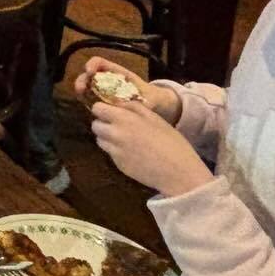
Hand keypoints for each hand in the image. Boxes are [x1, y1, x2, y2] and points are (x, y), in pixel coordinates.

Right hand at [74, 56, 180, 123]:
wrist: (157, 108)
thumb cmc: (153, 98)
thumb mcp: (151, 98)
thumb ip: (145, 102)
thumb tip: (139, 106)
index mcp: (118, 74)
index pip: (100, 62)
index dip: (92, 64)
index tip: (90, 72)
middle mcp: (108, 80)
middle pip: (89, 75)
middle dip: (82, 79)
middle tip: (80, 89)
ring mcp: (105, 92)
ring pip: (87, 87)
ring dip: (81, 91)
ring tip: (81, 98)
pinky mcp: (104, 103)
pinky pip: (91, 100)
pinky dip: (87, 102)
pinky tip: (88, 108)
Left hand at [91, 99, 212, 196]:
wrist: (179, 173)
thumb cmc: (171, 142)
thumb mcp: (155, 118)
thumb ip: (134, 108)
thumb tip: (119, 102)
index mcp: (124, 119)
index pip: (98, 108)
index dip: (102, 109)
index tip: (110, 112)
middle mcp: (115, 134)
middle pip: (95, 125)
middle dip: (103, 124)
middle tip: (115, 126)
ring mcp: (115, 151)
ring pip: (100, 140)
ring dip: (107, 138)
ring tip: (123, 140)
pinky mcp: (118, 165)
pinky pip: (110, 154)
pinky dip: (115, 152)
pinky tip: (130, 153)